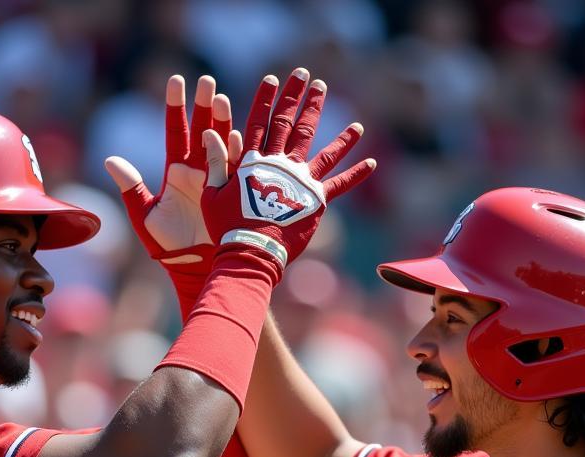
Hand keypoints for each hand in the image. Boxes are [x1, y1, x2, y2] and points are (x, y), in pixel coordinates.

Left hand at [105, 75, 240, 269]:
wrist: (193, 269)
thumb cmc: (168, 246)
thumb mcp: (145, 216)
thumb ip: (131, 187)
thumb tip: (110, 160)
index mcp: (177, 172)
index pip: (176, 131)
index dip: (176, 107)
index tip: (177, 81)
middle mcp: (198, 171)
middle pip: (202, 130)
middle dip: (205, 106)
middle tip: (207, 81)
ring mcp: (218, 181)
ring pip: (221, 144)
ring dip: (223, 123)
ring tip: (222, 100)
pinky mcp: (232, 195)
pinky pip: (236, 169)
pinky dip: (236, 153)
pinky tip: (237, 135)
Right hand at [201, 68, 375, 275]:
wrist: (251, 251)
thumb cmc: (228, 227)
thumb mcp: (213, 194)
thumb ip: (217, 162)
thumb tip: (211, 132)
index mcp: (254, 162)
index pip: (260, 123)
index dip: (267, 100)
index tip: (274, 80)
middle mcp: (280, 165)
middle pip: (290, 125)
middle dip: (297, 99)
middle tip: (306, 77)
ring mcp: (300, 180)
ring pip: (319, 146)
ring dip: (330, 126)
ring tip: (342, 110)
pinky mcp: (316, 200)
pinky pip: (340, 184)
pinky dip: (356, 174)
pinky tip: (372, 163)